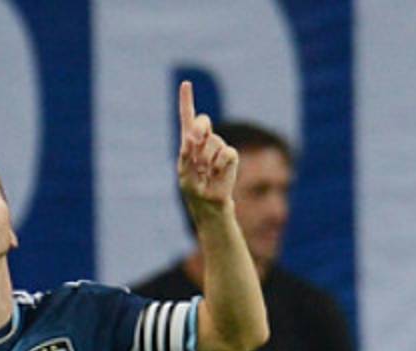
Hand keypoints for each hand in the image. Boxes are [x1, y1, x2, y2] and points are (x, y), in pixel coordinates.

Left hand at [176, 81, 237, 219]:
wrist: (209, 202)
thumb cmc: (194, 187)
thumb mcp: (184, 173)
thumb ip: (186, 154)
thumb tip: (190, 137)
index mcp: (189, 141)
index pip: (187, 117)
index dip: (186, 100)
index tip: (186, 84)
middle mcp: (204, 140)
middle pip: (202, 122)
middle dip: (199, 129)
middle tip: (194, 144)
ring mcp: (218, 146)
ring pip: (213, 142)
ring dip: (207, 159)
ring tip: (207, 172)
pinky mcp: (231, 156)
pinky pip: (226, 153)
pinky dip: (220, 164)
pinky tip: (217, 173)